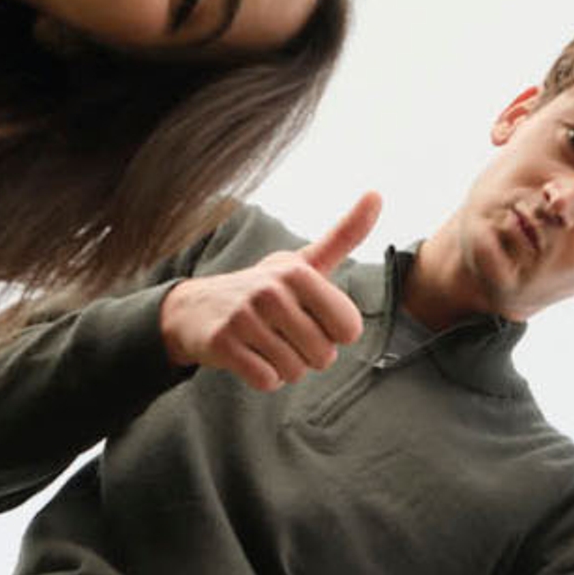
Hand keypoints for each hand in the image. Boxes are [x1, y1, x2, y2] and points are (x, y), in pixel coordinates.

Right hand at [159, 192, 378, 389]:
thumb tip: (377, 194)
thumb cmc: (263, 290)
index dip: (334, 335)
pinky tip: (250, 356)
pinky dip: (263, 377)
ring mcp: (244, 317)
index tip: (312, 319)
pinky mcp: (223, 343)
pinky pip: (267, 381)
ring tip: (265, 344)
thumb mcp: (303, 262)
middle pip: (323, 356)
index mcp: (298, 272)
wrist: (196, 309)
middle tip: (284, 335)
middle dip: (308, 355)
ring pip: (294, 371)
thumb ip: (343, 236)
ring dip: (284, 367)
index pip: (348, 329)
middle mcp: (271, 291)